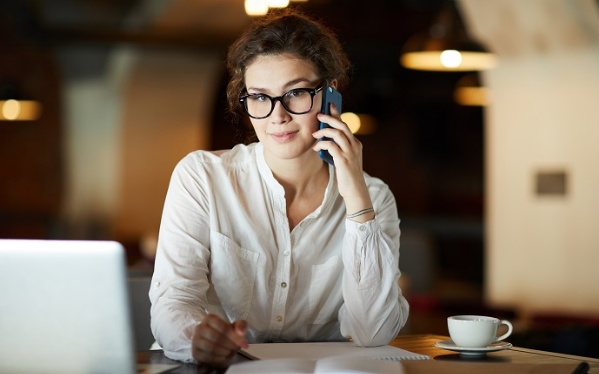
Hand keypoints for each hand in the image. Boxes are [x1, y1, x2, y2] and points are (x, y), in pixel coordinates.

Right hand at [191, 314, 248, 367]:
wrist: (219, 348)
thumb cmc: (227, 335)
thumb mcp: (236, 328)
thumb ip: (241, 326)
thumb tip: (241, 332)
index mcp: (210, 319)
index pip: (221, 326)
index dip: (232, 335)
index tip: (242, 342)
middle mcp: (200, 328)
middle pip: (215, 336)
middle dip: (229, 344)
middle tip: (237, 348)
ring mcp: (196, 340)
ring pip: (210, 347)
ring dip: (224, 351)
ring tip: (230, 352)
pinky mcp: (195, 352)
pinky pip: (206, 356)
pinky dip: (218, 358)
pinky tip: (224, 357)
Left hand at [312, 105, 373, 220]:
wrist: (355, 191)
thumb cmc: (348, 176)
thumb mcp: (345, 159)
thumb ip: (338, 149)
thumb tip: (324, 140)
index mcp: (356, 144)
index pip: (346, 125)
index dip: (338, 114)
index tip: (330, 105)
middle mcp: (355, 146)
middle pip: (342, 125)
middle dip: (330, 118)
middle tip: (319, 115)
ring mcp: (350, 153)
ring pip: (337, 133)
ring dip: (324, 131)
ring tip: (314, 133)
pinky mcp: (343, 160)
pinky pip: (331, 146)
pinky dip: (322, 144)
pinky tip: (316, 147)